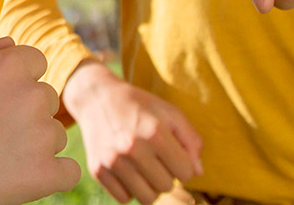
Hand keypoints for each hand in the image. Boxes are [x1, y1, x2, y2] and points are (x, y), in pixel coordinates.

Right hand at [0, 37, 80, 204]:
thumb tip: (13, 44)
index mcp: (12, 65)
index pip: (37, 62)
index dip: (20, 80)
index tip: (1, 97)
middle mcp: (33, 95)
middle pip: (47, 99)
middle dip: (28, 112)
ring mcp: (42, 135)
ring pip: (55, 135)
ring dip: (37, 143)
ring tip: (2, 154)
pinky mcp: (46, 172)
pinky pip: (68, 171)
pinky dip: (53, 174)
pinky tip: (29, 175)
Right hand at [60, 60, 201, 203]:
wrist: (96, 97)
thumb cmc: (139, 105)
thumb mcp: (170, 112)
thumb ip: (191, 140)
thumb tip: (197, 172)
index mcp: (155, 133)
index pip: (186, 173)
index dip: (182, 163)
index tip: (172, 152)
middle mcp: (132, 148)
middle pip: (166, 187)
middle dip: (166, 174)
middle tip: (155, 157)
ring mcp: (113, 160)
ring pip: (147, 198)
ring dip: (149, 185)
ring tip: (143, 167)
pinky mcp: (97, 169)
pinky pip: (124, 199)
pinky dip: (128, 189)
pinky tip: (126, 170)